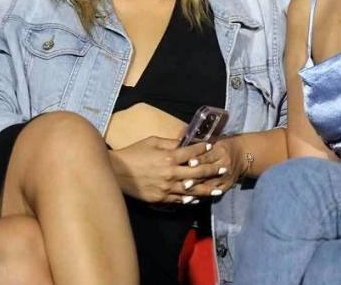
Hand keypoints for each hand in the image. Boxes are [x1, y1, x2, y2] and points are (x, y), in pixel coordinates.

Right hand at [108, 136, 222, 203]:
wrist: (116, 172)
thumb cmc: (133, 153)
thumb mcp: (151, 141)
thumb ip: (170, 142)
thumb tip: (184, 141)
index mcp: (169, 156)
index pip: (192, 152)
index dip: (203, 148)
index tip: (211, 146)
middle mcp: (171, 173)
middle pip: (198, 172)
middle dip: (212, 170)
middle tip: (224, 169)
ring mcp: (167, 187)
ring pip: (192, 189)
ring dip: (206, 189)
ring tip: (217, 190)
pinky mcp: (161, 198)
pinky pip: (179, 199)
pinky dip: (190, 199)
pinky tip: (197, 199)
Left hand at [189, 136, 247, 196]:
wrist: (243, 155)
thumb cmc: (223, 146)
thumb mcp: (215, 142)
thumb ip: (200, 146)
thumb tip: (181, 145)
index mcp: (221, 151)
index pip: (208, 156)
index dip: (199, 160)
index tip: (189, 163)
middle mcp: (225, 164)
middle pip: (208, 173)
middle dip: (196, 179)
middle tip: (184, 184)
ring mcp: (227, 177)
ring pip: (210, 185)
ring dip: (198, 191)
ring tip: (186, 195)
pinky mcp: (227, 185)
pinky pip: (214, 193)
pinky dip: (202, 197)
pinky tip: (192, 200)